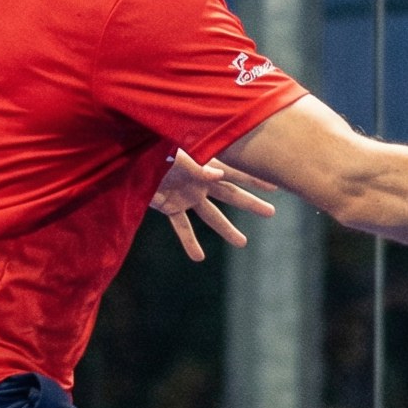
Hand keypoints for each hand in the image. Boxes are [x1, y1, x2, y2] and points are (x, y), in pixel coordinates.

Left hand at [152, 149, 279, 261]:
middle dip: (251, 204)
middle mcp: (200, 182)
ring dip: (226, 230)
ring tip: (243, 242)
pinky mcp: (170, 207)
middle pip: (230, 196)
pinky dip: (189, 242)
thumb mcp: (179, 155)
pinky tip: (199, 258)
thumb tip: (220, 176)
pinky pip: (182, 227)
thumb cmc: (157, 150)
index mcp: (205, 166)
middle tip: (271, 213)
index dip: (256, 179)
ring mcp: (186, 196)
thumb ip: (198, 166)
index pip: (236, 174)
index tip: (277, 186)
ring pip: (211, 216)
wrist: (130, 156)